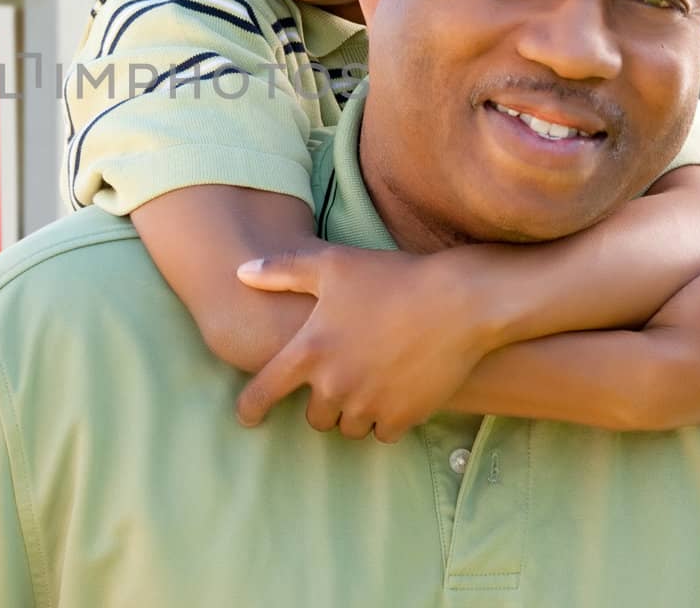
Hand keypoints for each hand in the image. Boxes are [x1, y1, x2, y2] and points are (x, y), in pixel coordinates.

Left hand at [233, 245, 489, 442]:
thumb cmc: (392, 277)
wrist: (458, 301)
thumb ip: (282, 271)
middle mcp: (334, 385)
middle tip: (340, 379)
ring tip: (369, 383)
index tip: (247, 417)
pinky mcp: (403, 417)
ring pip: (348, 427)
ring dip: (353, 413)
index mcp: (309, 350)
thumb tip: (241, 272)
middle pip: (314, 418)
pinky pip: (382, 433)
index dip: (250, 407)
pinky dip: (385, 420)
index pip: (263, 392)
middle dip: (321, 404)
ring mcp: (369, 405)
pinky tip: (394, 393)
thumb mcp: (332, 264)